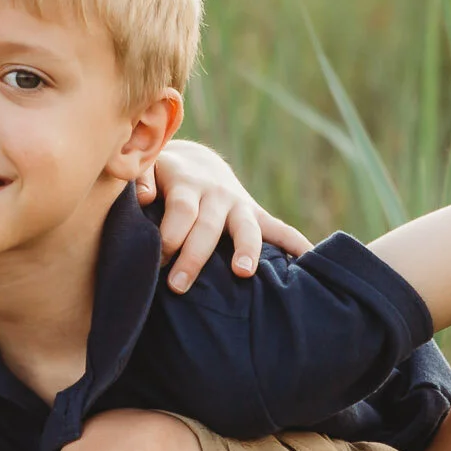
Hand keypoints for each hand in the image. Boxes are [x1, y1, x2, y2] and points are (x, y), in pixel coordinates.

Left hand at [136, 139, 312, 292]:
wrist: (196, 164)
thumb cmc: (162, 177)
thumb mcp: (147, 170)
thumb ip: (140, 179)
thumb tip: (144, 196)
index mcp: (187, 185)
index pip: (180, 211)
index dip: (169, 234)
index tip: (158, 258)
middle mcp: (216, 195)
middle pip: (207, 226)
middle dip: (194, 256)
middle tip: (178, 286)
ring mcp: (238, 206)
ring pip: (246, 228)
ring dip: (246, 250)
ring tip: (242, 273)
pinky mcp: (255, 215)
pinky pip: (280, 230)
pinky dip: (296, 243)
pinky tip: (310, 260)